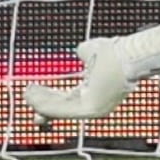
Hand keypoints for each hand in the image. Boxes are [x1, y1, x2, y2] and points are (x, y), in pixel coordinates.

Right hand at [23, 20, 159, 121]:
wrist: (133, 53)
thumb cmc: (119, 50)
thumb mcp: (94, 50)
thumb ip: (83, 54)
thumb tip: (78, 52)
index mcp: (95, 92)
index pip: (69, 101)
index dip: (49, 99)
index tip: (33, 92)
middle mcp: (95, 104)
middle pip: (63, 108)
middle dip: (43, 103)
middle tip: (27, 95)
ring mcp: (94, 109)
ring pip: (61, 109)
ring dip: (41, 103)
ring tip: (27, 93)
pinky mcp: (92, 109)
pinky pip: (64, 109)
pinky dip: (46, 104)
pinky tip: (34, 95)